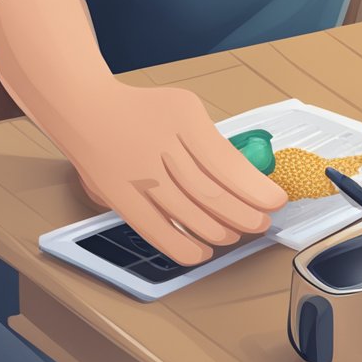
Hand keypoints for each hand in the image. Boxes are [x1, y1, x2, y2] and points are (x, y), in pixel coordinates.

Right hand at [54, 83, 287, 264]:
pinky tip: (204, 253)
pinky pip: (154, 229)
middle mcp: (158, 148)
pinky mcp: (119, 197)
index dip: (255, 189)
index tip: (276, 201)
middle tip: (263, 223)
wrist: (85, 108)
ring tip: (239, 233)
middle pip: (209, 193)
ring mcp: (136, 174)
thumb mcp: (186, 109)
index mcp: (182, 121)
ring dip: (220, 231)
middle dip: (244, 215)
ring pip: (187, 213)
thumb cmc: (144, 111)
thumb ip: (213, 143)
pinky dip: (182, 246)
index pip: (226, 164)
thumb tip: (248, 183)